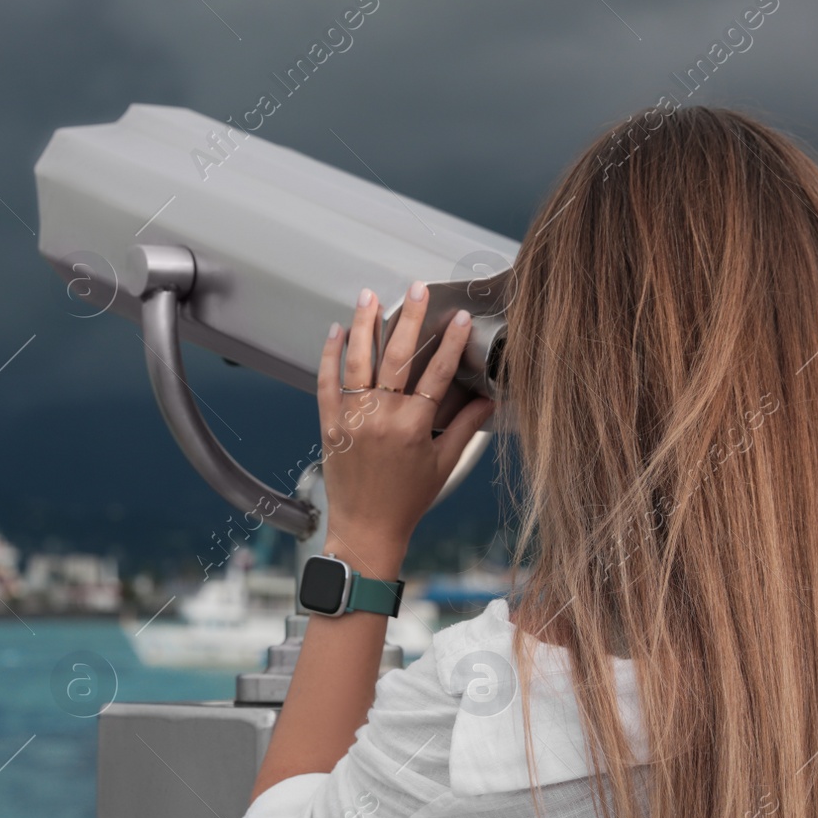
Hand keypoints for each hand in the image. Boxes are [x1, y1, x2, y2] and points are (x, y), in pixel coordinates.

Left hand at [316, 281, 495, 562]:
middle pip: (397, 357)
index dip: (450, 342)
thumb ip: (465, 427)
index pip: (437, 373)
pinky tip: (336, 331)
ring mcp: (352, 419)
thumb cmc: (407, 501)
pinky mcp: (329, 425)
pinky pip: (327, 382)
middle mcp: (382, 418)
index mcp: (414, 426)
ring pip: (358, 361)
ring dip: (364, 324)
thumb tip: (490, 398)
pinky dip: (330, 355)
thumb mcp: (444, 464)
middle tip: (415, 288)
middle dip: (409, 318)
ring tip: (369, 295)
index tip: (459, 316)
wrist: (367, 529)